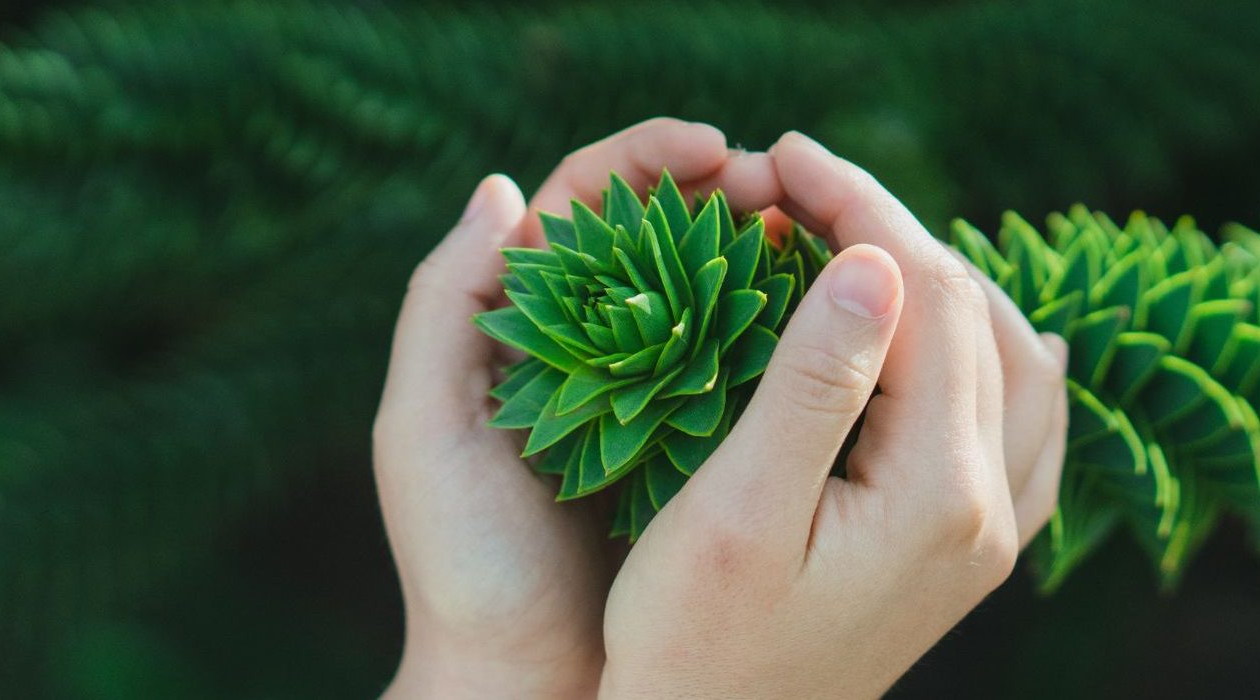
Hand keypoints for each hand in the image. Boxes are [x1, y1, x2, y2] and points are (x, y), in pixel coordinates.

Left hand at [372, 118, 783, 698]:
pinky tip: (836, 318)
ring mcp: (653, 399)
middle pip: (665, 236)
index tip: (715, 149)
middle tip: (791, 187)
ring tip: (825, 234)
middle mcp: (592, 350)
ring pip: (717, 296)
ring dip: (770, 253)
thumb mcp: (423, 432)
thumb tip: (502, 190)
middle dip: (728, 194)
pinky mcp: (704, 452)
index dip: (648, 160)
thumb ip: (442, 308)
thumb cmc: (463, 565)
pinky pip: (753, 372)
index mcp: (522, 327)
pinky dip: (793, 333)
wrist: (524, 684)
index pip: (586, 206)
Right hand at [598, 132, 1069, 698]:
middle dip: (891, 230)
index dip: (859, 207)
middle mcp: (991, 509)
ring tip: (849, 241)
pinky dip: (976, 350)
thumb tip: (874, 262)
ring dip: (939, 283)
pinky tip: (930, 337)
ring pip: (1015, 360)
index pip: (926, 299)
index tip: (782, 158)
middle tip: (795, 185)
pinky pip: (1021, 419)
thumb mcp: (734, 512)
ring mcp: (995, 533)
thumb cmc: (693, 642)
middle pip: (976, 315)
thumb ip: (811, 385)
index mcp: (939, 495)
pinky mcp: (974, 549)